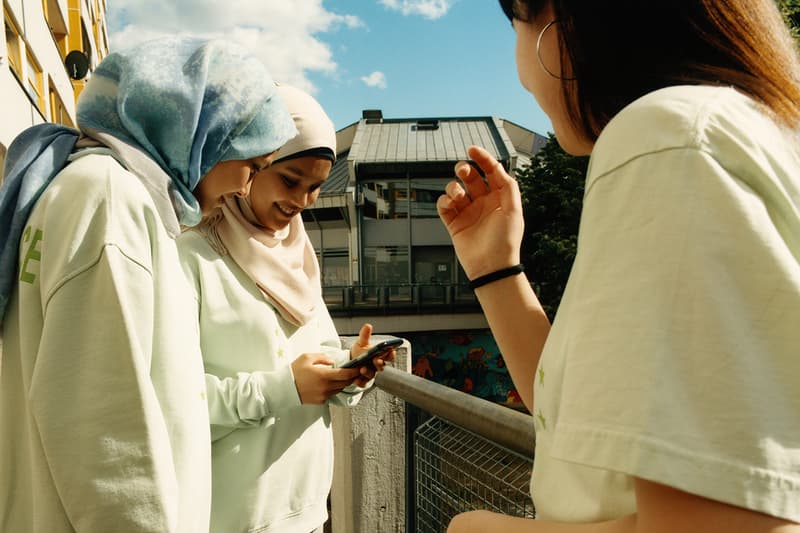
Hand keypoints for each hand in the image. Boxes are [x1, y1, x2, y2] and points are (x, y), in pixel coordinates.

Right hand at [291, 353, 360, 403]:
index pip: (345, 375)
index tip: (359, 368)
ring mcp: (323, 396)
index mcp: (323, 376)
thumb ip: (322, 358)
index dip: (354, 371)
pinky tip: (329, 383)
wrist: (282, 388)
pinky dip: (333, 389)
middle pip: (345, 383)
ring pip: (339, 389)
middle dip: (351, 377)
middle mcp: (325, 387)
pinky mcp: (320, 402)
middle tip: (354, 372)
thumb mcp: (307, 358)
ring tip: (341, 377)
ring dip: (342, 383)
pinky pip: (331, 394)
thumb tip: (332, 362)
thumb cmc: (294, 371)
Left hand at [349, 323, 395, 385]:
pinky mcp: (363, 381)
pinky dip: (360, 382)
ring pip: (372, 375)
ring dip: (368, 372)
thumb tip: (368, 326)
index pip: (389, 356)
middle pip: (381, 366)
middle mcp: (376, 366)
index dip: (391, 354)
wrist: (350, 363)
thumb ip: (365, 336)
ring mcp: (371, 374)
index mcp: (379, 356)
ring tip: (362, 369)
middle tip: (376, 360)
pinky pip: (363, 383)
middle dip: (379, 363)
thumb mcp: (361, 343)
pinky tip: (355, 379)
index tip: (392, 350)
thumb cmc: (359, 353)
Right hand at [437, 145, 523, 279]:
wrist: (491, 266)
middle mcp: (483, 203)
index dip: (483, 159)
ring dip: (453, 187)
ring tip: (458, 196)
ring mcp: (467, 212)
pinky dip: (444, 201)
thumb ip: (509, 187)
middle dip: (465, 169)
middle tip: (463, 170)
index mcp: (499, 198)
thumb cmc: (505, 241)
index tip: (473, 149)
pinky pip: (444, 205)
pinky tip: (450, 204)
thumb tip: (499, 170)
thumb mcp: (514, 211)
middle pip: (470, 177)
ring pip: (455, 189)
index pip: (490, 172)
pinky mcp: (454, 223)